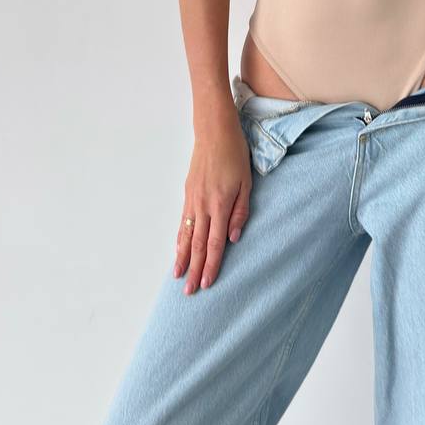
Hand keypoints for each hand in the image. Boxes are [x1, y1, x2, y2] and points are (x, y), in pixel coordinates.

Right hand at [174, 109, 252, 293]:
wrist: (214, 131)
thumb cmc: (235, 154)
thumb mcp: (247, 182)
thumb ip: (240, 212)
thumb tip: (233, 238)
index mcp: (220, 204)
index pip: (216, 243)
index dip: (212, 265)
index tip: (207, 284)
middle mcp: (203, 205)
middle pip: (199, 244)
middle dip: (194, 269)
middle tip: (189, 292)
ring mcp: (193, 200)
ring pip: (187, 235)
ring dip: (183, 258)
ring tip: (178, 277)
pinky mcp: (188, 194)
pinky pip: (182, 222)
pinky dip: (179, 239)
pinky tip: (178, 250)